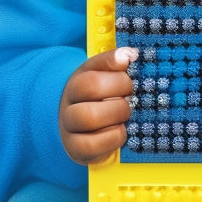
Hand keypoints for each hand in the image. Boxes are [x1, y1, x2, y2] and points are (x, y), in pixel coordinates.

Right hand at [58, 47, 137, 164]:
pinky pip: (91, 144)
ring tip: (125, 116)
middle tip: (129, 96)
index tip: (129, 68)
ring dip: (115, 114)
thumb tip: (131, 54)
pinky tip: (119, 132)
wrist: (76, 128)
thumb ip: (115, 64)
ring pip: (89, 115)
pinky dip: (112, 138)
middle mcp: (70, 98)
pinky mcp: (75, 147)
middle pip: (90, 86)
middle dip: (119, 89)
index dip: (115, 66)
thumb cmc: (98, 101)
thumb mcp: (102, 78)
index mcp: (78, 78)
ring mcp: (69, 123)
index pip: (95, 66)